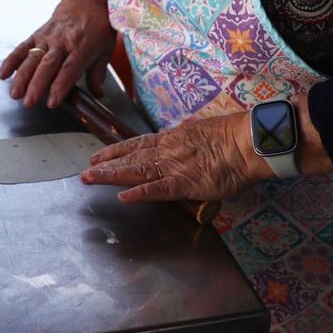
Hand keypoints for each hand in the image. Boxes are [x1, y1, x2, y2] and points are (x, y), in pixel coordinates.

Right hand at [0, 0, 114, 108]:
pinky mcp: (37, 35)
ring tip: (15, 93)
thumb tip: (97, 95)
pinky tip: (3, 74)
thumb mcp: (105, 49)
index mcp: (83, 46)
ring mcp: (47, 38)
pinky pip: (22, 47)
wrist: (85, 1)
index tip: (52, 102)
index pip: (69, 69)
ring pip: (32, 58)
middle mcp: (63, 42)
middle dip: (36, 85)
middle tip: (29, 102)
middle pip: (47, 65)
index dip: (60, 86)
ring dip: (22, 77)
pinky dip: (11, 60)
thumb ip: (97, 73)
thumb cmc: (97, 27)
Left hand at [80, 112, 265, 203]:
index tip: (98, 155)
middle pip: (130, 159)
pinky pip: (158, 189)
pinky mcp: (185, 183)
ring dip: (111, 176)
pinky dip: (139, 193)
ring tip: (91, 179)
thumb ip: (188, 145)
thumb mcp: (203, 135)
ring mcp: (174, 167)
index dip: (116, 151)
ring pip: (136, 172)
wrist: (247, 142)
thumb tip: (183, 151)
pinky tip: (123, 197)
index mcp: (172, 139)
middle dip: (106, 165)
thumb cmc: (232, 139)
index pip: (137, 145)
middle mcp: (167, 151)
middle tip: (85, 172)